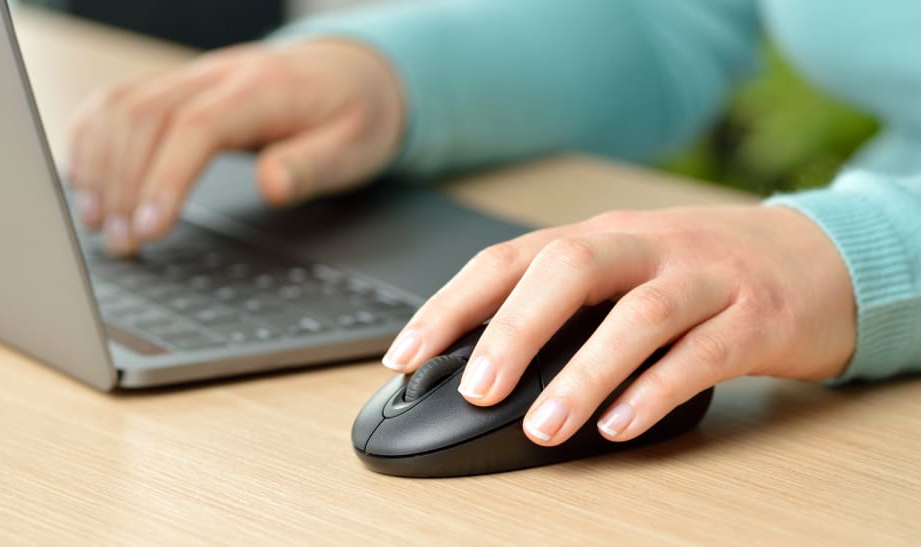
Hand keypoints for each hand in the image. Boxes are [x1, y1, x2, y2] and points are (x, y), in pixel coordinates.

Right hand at [67, 40, 403, 254]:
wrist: (353, 73)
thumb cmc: (355, 114)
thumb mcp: (355, 148)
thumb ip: (314, 166)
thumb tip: (272, 185)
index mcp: (263, 89)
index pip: (197, 127)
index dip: (165, 178)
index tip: (150, 229)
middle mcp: (218, 76)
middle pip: (146, 118)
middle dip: (124, 184)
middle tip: (121, 245)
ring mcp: (194, 78)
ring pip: (123, 107)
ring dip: (100, 164)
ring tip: (98, 224)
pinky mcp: (180, 88)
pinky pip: (120, 100)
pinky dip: (93, 136)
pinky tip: (84, 178)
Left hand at [381, 205, 855, 444]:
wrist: (815, 258)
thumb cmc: (697, 272)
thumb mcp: (622, 273)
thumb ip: (561, 308)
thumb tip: (480, 366)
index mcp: (599, 237)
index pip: (508, 260)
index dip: (450, 306)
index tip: (404, 356)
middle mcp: (644, 247)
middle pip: (569, 267)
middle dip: (513, 328)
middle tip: (475, 390)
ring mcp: (702, 278)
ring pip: (637, 315)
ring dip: (583, 373)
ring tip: (542, 427)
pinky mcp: (754, 318)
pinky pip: (702, 355)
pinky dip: (655, 391)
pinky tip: (620, 426)